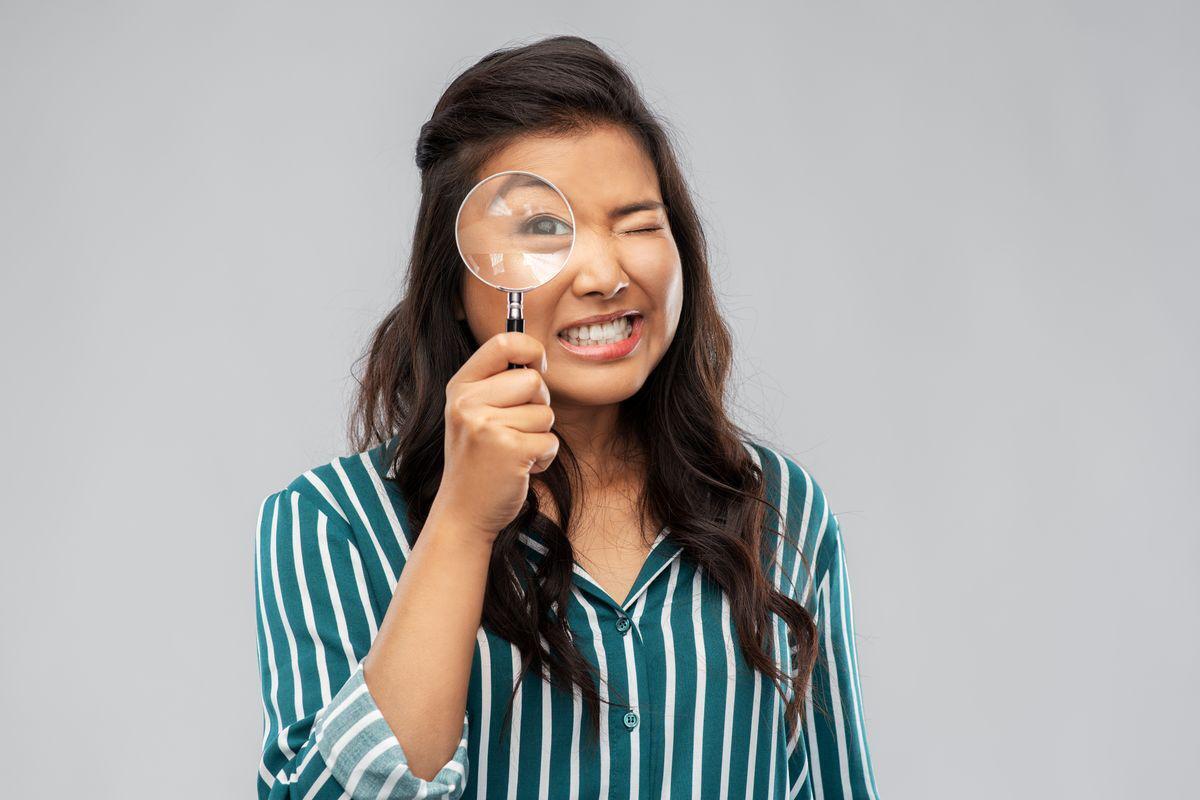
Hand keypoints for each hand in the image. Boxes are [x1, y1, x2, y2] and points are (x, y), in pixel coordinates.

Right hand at [433, 332, 557, 540]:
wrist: (463, 511)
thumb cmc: (478, 459)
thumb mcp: (473, 412)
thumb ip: (497, 382)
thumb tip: (537, 353)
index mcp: (460, 386)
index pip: (503, 342)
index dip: (531, 349)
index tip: (537, 366)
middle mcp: (468, 403)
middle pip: (533, 380)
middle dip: (538, 405)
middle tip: (517, 428)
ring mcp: (487, 427)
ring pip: (545, 413)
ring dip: (540, 435)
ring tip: (514, 451)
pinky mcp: (510, 451)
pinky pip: (550, 440)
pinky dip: (544, 456)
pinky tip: (520, 467)